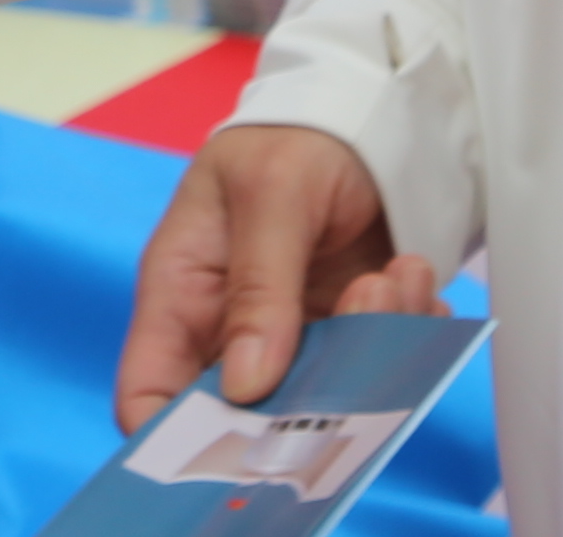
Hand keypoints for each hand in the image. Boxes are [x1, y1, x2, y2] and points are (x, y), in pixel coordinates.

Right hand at [115, 124, 416, 431]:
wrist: (369, 114)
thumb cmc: (294, 137)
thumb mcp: (270, 193)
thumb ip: (258, 288)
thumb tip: (246, 388)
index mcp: (181, 293)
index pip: (149, 394)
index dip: (173, 439)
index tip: (237, 446)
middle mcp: (230, 330)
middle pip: (249, 415)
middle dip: (310, 390)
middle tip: (358, 327)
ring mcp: (293, 337)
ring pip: (326, 397)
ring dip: (373, 347)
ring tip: (392, 278)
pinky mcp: (348, 335)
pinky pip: (378, 371)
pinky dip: (406, 335)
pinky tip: (413, 278)